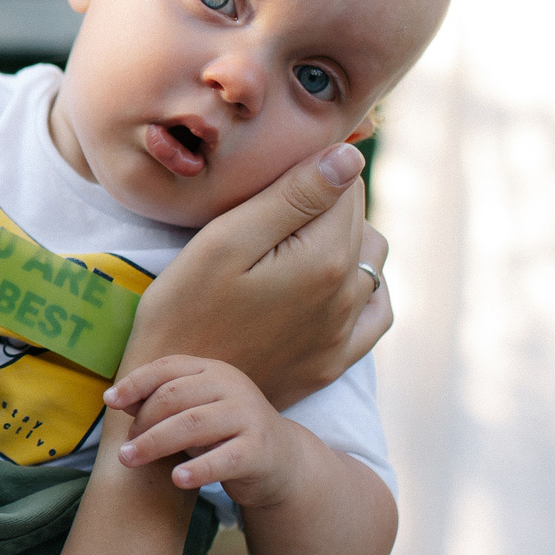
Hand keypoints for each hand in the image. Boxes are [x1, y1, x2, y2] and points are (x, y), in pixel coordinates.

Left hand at [109, 357, 306, 507]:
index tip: (110, 401)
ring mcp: (248, 416)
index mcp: (213, 371)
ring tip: (129, 460)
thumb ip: (160, 403)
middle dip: (142, 421)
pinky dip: (198, 469)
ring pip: (193, 425)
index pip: (168, 368)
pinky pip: (224, 458)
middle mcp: (232, 387)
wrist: (282, 462)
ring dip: (155, 443)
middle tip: (124, 449)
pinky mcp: (260, 450)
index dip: (136, 382)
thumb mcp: (194, 412)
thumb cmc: (225, 434)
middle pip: (174, 396)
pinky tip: (177, 479)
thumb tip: (117, 398)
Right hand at [113, 145, 388, 410]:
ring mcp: (344, 334)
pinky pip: (375, 314)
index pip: (345, 182)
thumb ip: (291, 196)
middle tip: (271, 208)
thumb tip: (350, 157)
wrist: (178, 396)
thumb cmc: (184, 310)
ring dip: (345, 240)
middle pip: (360, 220)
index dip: (308, 168)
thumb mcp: (225, 241)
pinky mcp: (333, 362)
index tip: (270, 177)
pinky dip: (363, 288)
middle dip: (327, 202)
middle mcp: (348, 296)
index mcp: (325, 258)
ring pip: (371, 262)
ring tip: (294, 241)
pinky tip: (332, 283)